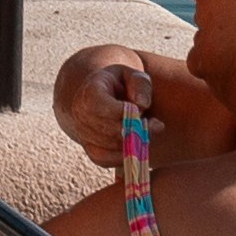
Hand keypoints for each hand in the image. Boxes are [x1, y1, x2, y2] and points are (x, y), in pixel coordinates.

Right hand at [53, 45, 153, 168]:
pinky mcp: (89, 148)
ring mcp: (81, 131)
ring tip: (147, 133)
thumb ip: (141, 85)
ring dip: (133, 143)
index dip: (123, 112)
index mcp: (89, 90)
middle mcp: (79, 112)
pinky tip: (137, 146)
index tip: (143, 112)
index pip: (101, 105)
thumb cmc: (124, 85)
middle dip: (135, 130)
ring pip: (109, 146)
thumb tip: (141, 105)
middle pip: (107, 129)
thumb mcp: (134, 76)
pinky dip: (124, 156)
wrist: (107, 97)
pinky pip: (105, 160)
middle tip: (156, 125)